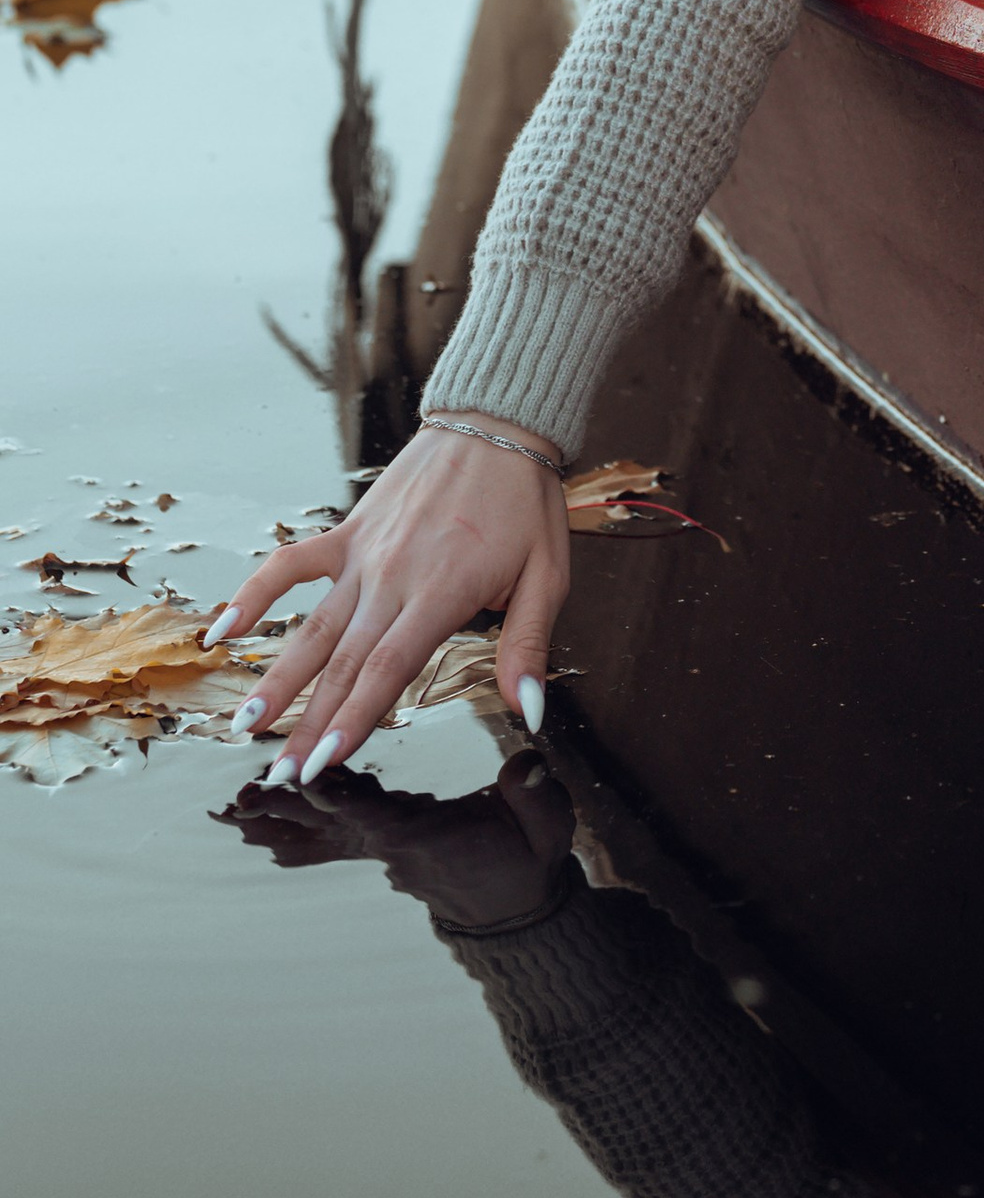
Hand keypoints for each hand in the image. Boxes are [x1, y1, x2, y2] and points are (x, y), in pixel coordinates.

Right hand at [209, 414, 570, 784]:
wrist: (498, 422)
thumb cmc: (525, 502)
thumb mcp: (547, 575)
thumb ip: (527, 647)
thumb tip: (530, 710)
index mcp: (441, 592)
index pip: (386, 670)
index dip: (353, 720)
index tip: (322, 764)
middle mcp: (393, 577)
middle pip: (342, 662)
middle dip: (308, 724)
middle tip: (279, 775)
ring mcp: (364, 553)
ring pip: (312, 626)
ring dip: (276, 678)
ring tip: (245, 724)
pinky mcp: (348, 531)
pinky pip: (291, 564)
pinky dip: (254, 594)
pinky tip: (221, 630)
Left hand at [222, 747, 576, 930]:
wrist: (516, 914)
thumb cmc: (529, 863)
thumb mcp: (546, 827)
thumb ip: (533, 794)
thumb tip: (528, 760)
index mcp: (426, 835)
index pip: (375, 812)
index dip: (339, 794)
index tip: (303, 773)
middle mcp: (392, 845)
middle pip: (328, 826)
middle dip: (284, 812)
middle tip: (237, 800)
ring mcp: (383, 848)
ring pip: (320, 834)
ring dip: (277, 820)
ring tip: (232, 807)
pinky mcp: (382, 845)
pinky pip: (330, 835)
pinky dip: (297, 823)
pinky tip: (265, 816)